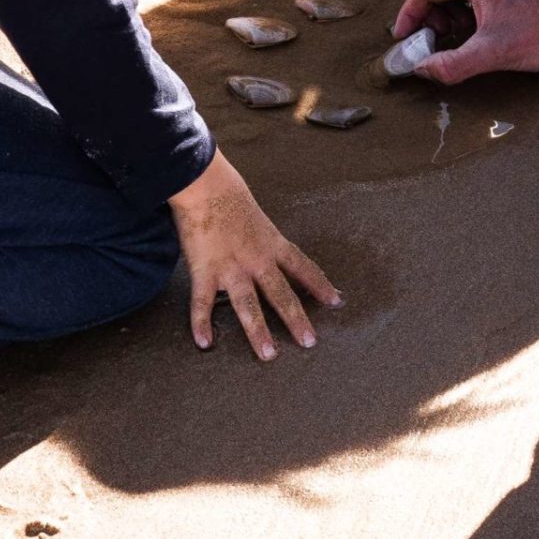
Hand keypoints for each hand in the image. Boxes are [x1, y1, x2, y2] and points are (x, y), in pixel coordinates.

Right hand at [167, 153, 340, 359]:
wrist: (205, 184)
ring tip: (269, 354)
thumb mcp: (255, 215)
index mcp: (272, 243)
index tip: (336, 301)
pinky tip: (204, 343)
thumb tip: (263, 242)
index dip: (320, 285)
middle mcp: (257, 259)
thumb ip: (261, 235)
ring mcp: (232, 268)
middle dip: (297, 320)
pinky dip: (201, 323)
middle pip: (281, 294)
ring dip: (259, 332)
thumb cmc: (228, 194)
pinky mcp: (204, 271)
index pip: (303, 267)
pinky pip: (203, 303)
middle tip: (309, 342)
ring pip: (249, 306)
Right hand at [391, 0, 538, 83]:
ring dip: (447, 7)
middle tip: (430, 39)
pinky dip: (466, 4)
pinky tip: (477, 29)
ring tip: (454, 38)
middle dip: (427, 9)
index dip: (409, 15)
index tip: (404, 38)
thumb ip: (453, 64)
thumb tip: (422, 70)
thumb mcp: (494, 53)